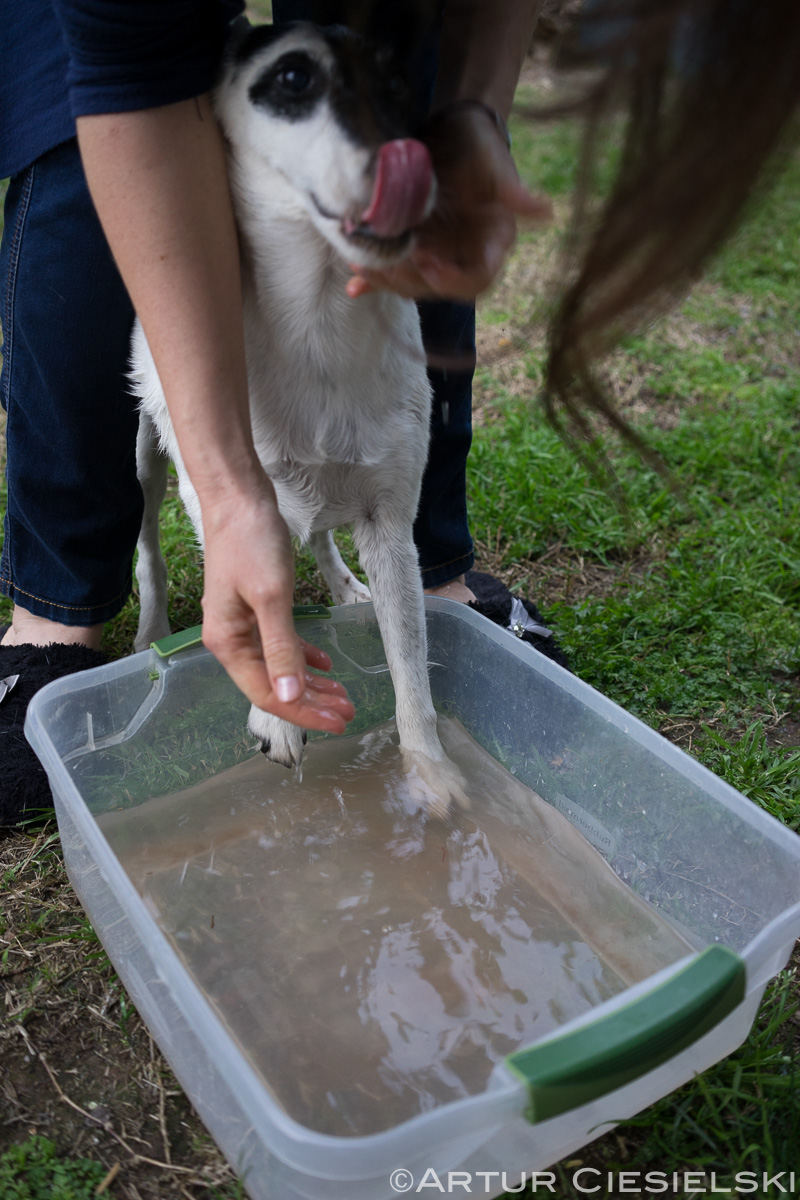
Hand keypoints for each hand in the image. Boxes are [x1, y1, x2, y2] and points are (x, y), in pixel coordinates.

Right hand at [199, 477, 354, 734]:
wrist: (237, 498)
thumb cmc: (251, 542)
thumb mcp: (272, 596)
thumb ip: (282, 648)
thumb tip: (290, 695)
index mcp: (228, 643)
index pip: (267, 694)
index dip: (303, 711)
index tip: (337, 721)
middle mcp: (232, 640)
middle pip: (274, 684)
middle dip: (311, 701)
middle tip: (348, 711)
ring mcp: (243, 623)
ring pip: (280, 666)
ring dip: (310, 682)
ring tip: (342, 694)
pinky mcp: (256, 607)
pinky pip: (281, 643)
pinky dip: (303, 656)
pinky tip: (325, 664)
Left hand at [346, 105, 549, 301]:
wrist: (453, 126)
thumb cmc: (479, 143)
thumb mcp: (494, 164)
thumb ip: (514, 192)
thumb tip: (547, 211)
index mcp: (491, 243)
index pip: (477, 279)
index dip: (453, 280)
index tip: (428, 265)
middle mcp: (464, 254)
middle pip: (437, 287)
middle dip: (408, 280)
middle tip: (382, 265)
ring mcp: (437, 252)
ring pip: (412, 282)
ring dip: (386, 279)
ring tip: (361, 265)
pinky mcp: (413, 245)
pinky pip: (395, 269)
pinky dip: (374, 278)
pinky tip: (354, 285)